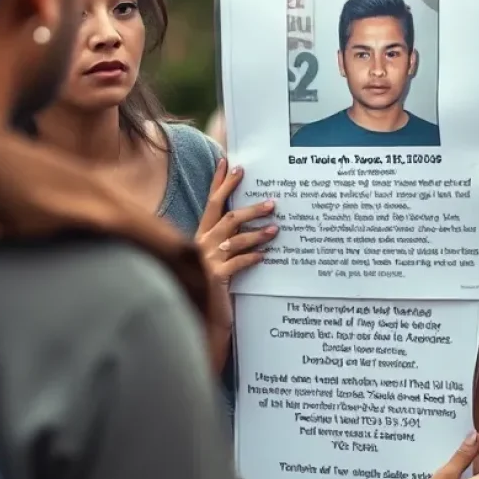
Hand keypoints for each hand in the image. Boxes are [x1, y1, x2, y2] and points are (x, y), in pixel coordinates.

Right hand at [196, 158, 277, 282]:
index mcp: (202, 235)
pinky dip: (252, 257)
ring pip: (236, 239)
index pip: (212, 203)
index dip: (220, 183)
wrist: (202, 314)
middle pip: (227, 217)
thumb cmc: (215, 282)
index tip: (230, 163)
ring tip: (276, 229)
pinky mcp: (215, 277)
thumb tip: (253, 219)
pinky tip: (264, 255)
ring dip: (257, 233)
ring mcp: (207, 260)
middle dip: (250, 208)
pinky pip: (238, 262)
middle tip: (272, 202)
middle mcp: (202, 244)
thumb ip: (231, 238)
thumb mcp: (220, 256)